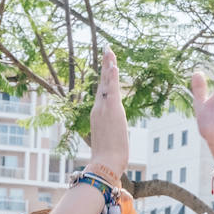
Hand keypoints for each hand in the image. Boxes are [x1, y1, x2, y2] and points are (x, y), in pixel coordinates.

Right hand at [89, 49, 128, 179]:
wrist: (105, 163)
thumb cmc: (108, 158)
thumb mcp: (110, 141)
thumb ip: (112, 133)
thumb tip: (115, 137)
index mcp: (99, 114)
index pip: (103, 92)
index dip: (106, 78)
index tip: (109, 65)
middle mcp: (98, 108)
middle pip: (103, 83)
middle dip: (105, 65)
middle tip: (108, 49)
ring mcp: (103, 109)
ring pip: (106, 84)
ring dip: (108, 66)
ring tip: (110, 51)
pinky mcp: (111, 111)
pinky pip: (111, 91)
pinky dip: (111, 78)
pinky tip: (113, 66)